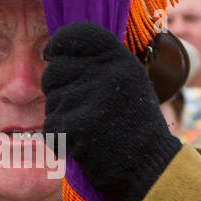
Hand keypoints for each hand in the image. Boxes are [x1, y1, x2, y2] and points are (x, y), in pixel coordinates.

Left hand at [41, 22, 180, 200]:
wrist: (150, 167)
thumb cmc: (133, 125)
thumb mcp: (126, 82)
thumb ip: (98, 64)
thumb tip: (55, 53)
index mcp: (120, 58)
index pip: (77, 33)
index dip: (58, 43)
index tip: (51, 55)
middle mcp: (107, 72)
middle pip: (53, 71)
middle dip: (56, 90)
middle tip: (78, 108)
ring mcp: (93, 98)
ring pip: (51, 102)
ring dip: (62, 118)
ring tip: (89, 130)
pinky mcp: (80, 126)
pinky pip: (50, 126)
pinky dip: (60, 140)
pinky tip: (82, 145)